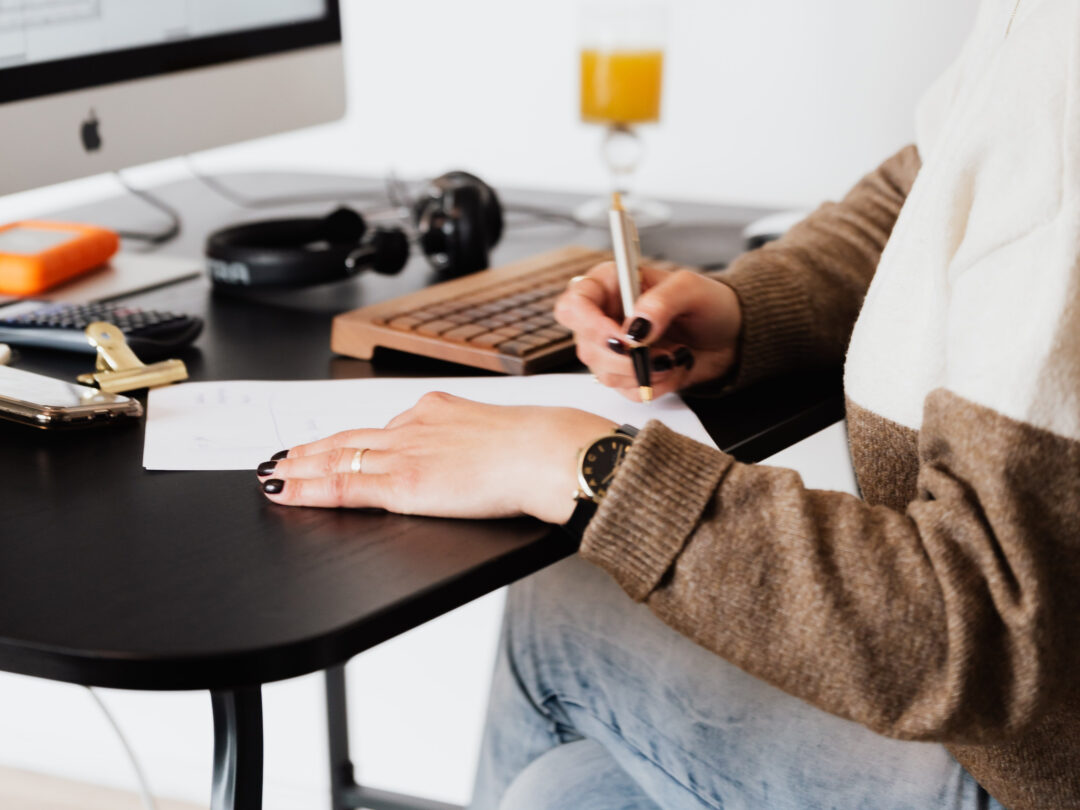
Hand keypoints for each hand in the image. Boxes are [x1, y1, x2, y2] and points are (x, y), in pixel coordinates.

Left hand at [258, 392, 615, 523]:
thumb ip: (465, 439)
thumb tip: (456, 454)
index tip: (322, 445)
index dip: (344, 440)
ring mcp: (403, 454)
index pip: (377, 429)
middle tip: (279, 458)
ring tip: (273, 475)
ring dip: (299, 468)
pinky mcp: (403, 484)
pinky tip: (285, 491)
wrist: (546, 453)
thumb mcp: (493, 432)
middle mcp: (411, 427)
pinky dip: (308, 489)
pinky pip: (344, 488)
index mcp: (435, 412)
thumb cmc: (536, 448)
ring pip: (337, 460)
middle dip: (309, 451)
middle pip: (347, 441)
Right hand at [553, 261, 742, 400]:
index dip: (589, 324)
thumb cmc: (711, 303)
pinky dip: (654, 385)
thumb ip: (661, 301)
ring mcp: (616, 350)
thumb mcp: (691, 288)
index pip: (574, 304)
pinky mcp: (630, 375)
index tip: (622, 337)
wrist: (733, 336)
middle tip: (655, 352)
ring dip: (644, 371)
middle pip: (586, 347)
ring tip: (673, 355)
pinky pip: (628, 391)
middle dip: (624, 357)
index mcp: (611, 285)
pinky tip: (672, 367)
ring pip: (605, 374)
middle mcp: (606, 318)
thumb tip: (636, 327)